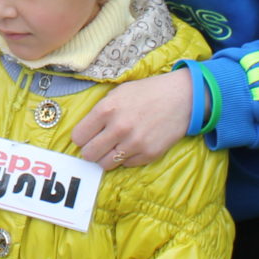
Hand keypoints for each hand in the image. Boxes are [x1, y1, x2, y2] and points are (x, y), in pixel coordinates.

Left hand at [70, 68, 190, 168]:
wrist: (181, 98)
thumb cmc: (146, 93)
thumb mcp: (117, 93)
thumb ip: (99, 112)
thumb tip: (83, 132)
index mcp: (107, 109)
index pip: (78, 136)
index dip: (82, 137)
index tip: (87, 136)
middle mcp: (119, 128)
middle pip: (89, 154)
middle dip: (91, 150)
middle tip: (99, 143)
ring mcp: (134, 143)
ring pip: (105, 164)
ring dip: (107, 157)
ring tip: (115, 145)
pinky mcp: (148, 154)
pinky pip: (125, 165)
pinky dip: (126, 158)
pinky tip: (133, 144)